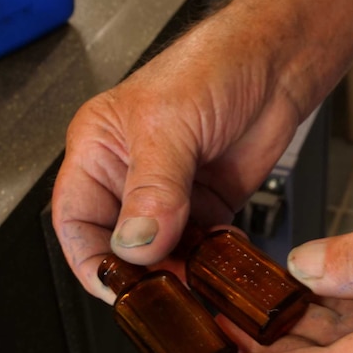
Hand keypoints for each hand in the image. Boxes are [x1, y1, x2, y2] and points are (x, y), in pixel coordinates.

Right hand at [51, 19, 302, 301]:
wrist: (276, 62)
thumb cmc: (214, 64)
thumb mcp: (171, 124)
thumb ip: (154, 189)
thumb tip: (136, 243)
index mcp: (99, 150)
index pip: (75, 221)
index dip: (90, 259)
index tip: (115, 285)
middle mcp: (130, 175)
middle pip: (119, 244)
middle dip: (139, 272)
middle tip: (165, 290)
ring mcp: (171, 193)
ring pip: (161, 252)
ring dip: (177, 271)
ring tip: (196, 282)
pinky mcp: (208, 203)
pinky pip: (200, 247)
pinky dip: (208, 261)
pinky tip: (219, 262)